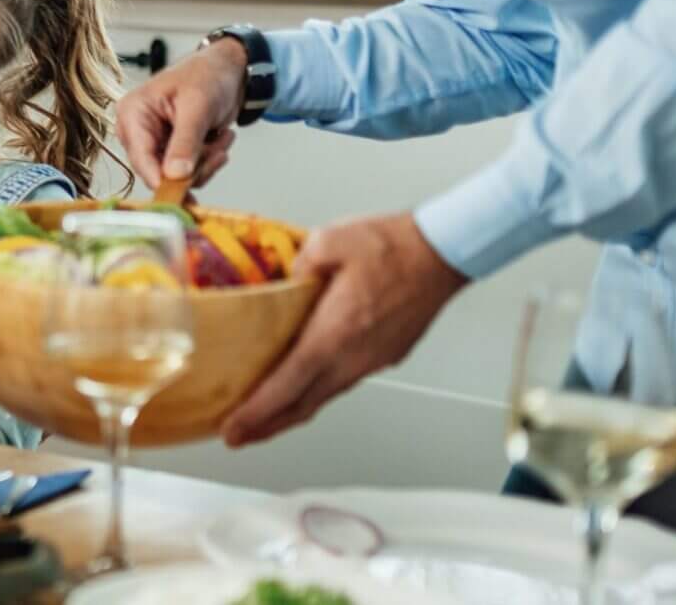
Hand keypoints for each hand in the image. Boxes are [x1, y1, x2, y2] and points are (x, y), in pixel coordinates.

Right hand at [115, 37, 244, 189]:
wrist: (228, 70)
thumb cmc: (207, 75)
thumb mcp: (197, 106)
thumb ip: (185, 141)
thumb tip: (174, 175)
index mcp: (133, 113)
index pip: (140, 157)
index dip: (160, 179)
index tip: (183, 194)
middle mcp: (138, 131)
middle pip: (159, 172)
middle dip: (194, 166)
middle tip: (217, 151)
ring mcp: (155, 143)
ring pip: (177, 177)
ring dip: (206, 163)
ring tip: (221, 139)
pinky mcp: (172, 151)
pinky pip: (188, 173)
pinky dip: (208, 161)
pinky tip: (218, 140)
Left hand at [219, 212, 467, 446]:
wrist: (442, 253)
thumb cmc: (393, 246)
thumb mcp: (329, 240)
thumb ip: (297, 264)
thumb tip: (282, 280)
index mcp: (335, 333)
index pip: (287, 385)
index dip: (257, 412)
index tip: (232, 429)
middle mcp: (354, 357)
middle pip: (303, 404)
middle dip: (266, 425)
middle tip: (236, 435)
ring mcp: (372, 360)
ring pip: (324, 396)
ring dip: (291, 410)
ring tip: (264, 415)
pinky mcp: (386, 355)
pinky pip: (343, 381)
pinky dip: (317, 390)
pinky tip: (305, 382)